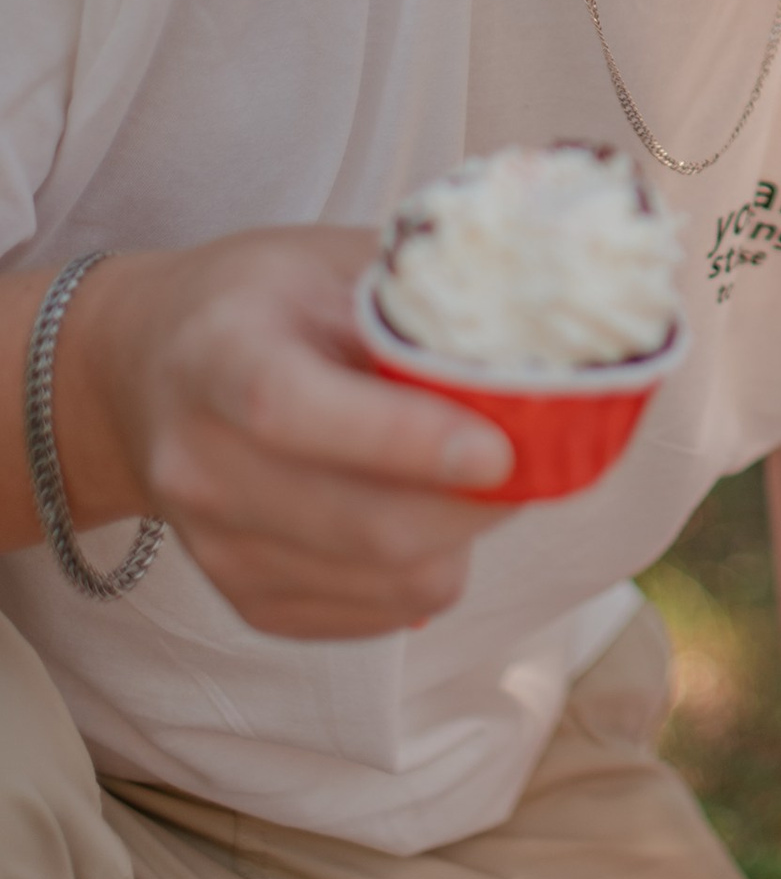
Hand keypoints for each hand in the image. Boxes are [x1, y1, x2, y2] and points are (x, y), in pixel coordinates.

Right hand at [55, 232, 515, 639]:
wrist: (150, 372)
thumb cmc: (266, 302)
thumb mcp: (333, 262)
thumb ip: (417, 304)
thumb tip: (531, 354)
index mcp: (219, 356)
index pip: (296, 414)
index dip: (405, 441)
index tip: (499, 449)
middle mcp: (200, 464)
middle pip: (362, 523)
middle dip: (475, 504)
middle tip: (532, 460)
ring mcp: (217, 545)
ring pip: (388, 581)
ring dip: (463, 538)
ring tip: (478, 479)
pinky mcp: (247, 601)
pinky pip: (376, 616)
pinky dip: (428, 572)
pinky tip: (430, 515)